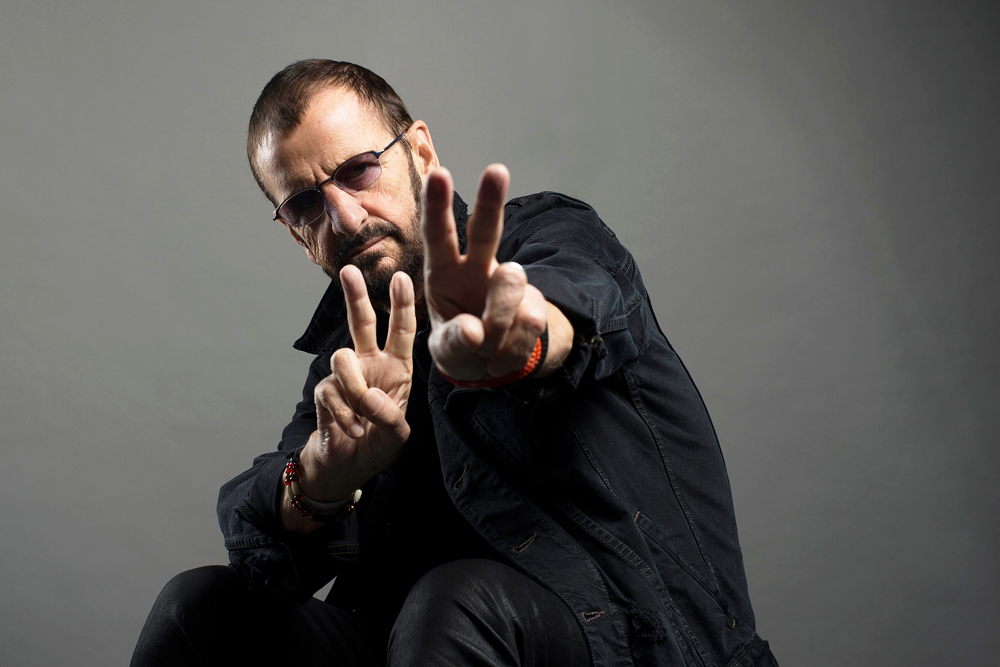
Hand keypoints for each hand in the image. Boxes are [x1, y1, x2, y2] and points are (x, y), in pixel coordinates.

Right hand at [295, 266, 415, 508]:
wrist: (347, 468)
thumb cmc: (378, 446)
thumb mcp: (397, 436)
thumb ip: (389, 416)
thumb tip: (368, 396)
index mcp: (396, 369)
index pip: (400, 333)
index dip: (402, 306)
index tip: (402, 278)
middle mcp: (371, 366)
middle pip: (361, 324)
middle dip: (356, 296)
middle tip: (349, 271)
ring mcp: (346, 377)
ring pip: (342, 359)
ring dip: (354, 389)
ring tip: (363, 416)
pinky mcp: (325, 392)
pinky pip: (330, 392)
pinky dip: (343, 415)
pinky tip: (352, 430)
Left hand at [421, 165, 550, 380]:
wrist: (494, 365)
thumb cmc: (460, 345)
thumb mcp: (446, 349)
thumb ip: (454, 341)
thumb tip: (477, 330)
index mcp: (443, 271)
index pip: (438, 234)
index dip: (437, 206)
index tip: (439, 175)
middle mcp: (477, 267)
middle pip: (485, 231)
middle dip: (490, 200)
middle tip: (496, 171)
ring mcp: (510, 284)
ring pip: (510, 287)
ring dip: (497, 325)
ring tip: (486, 347)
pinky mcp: (535, 304)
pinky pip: (529, 321)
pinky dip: (512, 349)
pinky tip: (503, 352)